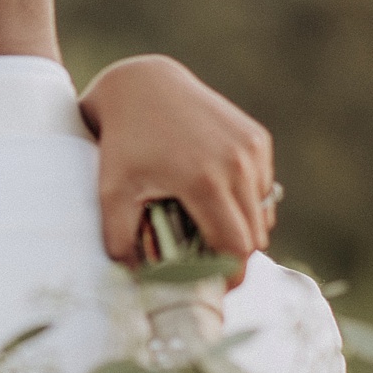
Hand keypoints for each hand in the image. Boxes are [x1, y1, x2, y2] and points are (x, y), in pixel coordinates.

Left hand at [79, 55, 274, 286]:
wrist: (142, 85)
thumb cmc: (121, 142)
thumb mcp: (110, 191)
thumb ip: (119, 240)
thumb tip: (136, 279)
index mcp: (204, 181)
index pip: (236, 247)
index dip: (229, 274)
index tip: (216, 287)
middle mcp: (237, 163)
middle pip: (254, 235)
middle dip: (234, 255)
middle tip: (206, 262)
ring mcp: (251, 148)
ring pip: (262, 211)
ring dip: (241, 227)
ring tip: (206, 226)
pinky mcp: (257, 137)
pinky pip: (261, 185)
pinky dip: (245, 199)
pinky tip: (213, 193)